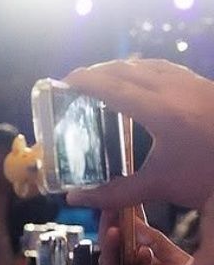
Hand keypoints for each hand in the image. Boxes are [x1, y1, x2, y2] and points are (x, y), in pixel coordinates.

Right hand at [64, 59, 213, 209]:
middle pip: (128, 70)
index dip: (85, 82)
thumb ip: (114, 193)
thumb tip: (75, 199)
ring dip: (123, 68)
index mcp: (161, 111)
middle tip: (77, 80)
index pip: (113, 87)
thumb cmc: (209, 178)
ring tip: (104, 79)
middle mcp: (177, 90)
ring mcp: (195, 85)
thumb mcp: (159, 186)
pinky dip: (146, 71)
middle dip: (99, 72)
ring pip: (150, 65)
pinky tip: (143, 82)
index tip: (64, 81)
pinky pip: (168, 70)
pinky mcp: (207, 88)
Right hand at [98, 210, 186, 264]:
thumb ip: (156, 244)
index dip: (120, 220)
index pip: (123, 238)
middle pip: (111, 249)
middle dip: (108, 228)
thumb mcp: (176, 261)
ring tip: (114, 231)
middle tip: (108, 209)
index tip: (118, 200)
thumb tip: (136, 224)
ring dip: (110, 249)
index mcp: (138, 263)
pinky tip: (145, 263)